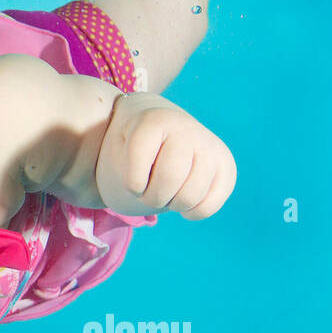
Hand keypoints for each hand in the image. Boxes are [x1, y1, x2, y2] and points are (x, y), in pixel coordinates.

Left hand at [95, 95, 235, 219]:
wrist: (153, 127)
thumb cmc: (126, 144)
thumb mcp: (110, 147)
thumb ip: (105, 158)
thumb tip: (136, 176)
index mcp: (154, 121)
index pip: (137, 178)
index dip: (131, 184)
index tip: (130, 171)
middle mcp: (187, 128)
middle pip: (168, 184)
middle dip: (151, 196)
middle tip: (148, 185)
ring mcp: (210, 146)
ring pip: (189, 198)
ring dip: (170, 203)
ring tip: (166, 187)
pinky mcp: (226, 166)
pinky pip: (208, 206)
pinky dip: (191, 211)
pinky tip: (182, 194)